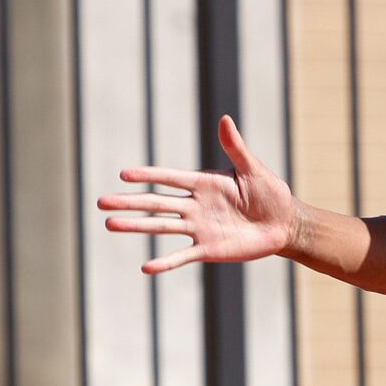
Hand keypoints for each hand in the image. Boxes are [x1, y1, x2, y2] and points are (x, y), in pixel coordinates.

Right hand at [96, 115, 302, 274]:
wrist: (284, 224)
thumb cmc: (270, 193)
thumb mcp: (253, 169)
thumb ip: (235, 148)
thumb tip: (225, 119)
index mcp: (203, 183)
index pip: (169, 178)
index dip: (148, 176)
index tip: (124, 175)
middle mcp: (195, 205)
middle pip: (156, 203)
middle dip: (129, 202)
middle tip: (101, 201)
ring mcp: (200, 228)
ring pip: (161, 227)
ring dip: (136, 226)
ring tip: (110, 224)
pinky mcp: (209, 249)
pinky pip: (183, 256)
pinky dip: (166, 261)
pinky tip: (146, 266)